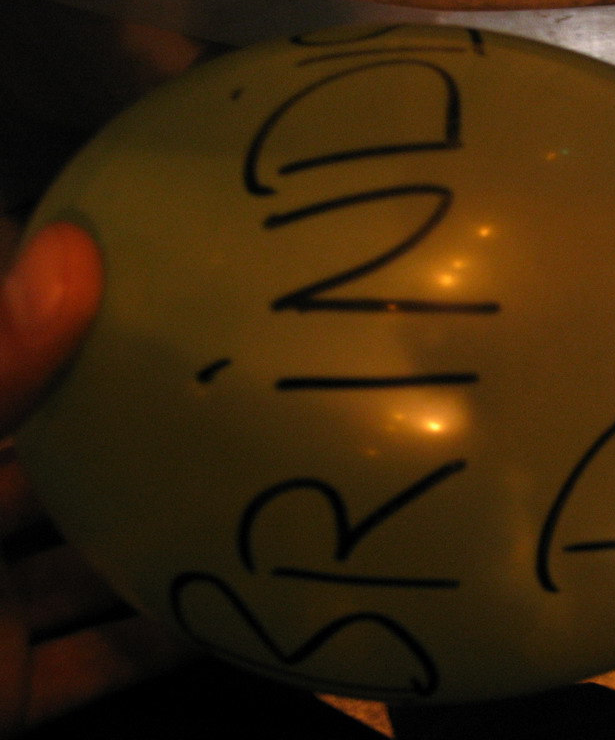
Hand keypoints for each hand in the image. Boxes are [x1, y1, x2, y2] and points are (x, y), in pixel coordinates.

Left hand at [0, 224, 193, 736]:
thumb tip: (74, 252)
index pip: (18, 383)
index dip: (83, 346)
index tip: (169, 308)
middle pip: (64, 478)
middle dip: (143, 449)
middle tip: (242, 410)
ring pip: (90, 573)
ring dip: (164, 550)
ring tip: (261, 502)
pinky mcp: (5, 692)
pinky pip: (99, 664)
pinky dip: (159, 646)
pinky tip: (235, 608)